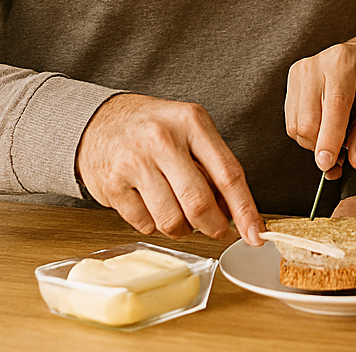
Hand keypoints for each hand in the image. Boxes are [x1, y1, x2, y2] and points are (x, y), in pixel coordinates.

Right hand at [76, 93, 263, 243]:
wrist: (99, 120)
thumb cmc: (154, 127)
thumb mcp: (190, 130)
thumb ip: (214, 166)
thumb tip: (236, 213)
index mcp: (192, 122)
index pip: (228, 174)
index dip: (245, 211)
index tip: (256, 235)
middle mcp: (163, 139)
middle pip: (199, 203)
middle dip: (215, 228)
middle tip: (219, 232)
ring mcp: (135, 161)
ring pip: (172, 220)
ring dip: (183, 230)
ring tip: (181, 217)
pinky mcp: (113, 184)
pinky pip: (145, 224)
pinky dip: (154, 226)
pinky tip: (153, 207)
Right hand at [285, 40, 355, 175]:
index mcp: (343, 62)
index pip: (334, 105)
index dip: (329, 138)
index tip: (327, 164)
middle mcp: (315, 65)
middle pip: (309, 121)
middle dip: (325, 147)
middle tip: (346, 152)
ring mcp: (299, 74)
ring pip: (297, 127)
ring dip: (316, 143)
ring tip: (339, 135)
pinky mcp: (290, 84)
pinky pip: (292, 125)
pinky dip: (308, 136)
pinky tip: (325, 127)